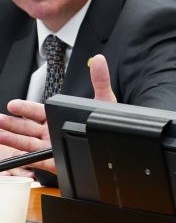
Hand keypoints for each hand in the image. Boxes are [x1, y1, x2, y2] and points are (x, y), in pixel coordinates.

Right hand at [0, 54, 115, 176]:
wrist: (117, 144)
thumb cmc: (109, 122)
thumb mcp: (104, 100)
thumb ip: (99, 80)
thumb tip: (100, 59)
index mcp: (59, 117)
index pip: (38, 111)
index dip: (25, 108)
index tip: (12, 104)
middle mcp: (52, 132)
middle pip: (26, 128)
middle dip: (11, 124)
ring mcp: (52, 147)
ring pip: (26, 143)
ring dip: (11, 139)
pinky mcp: (55, 162)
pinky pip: (35, 161)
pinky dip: (22, 159)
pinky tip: (11, 157)